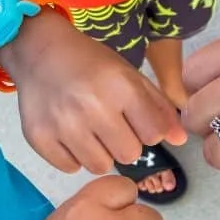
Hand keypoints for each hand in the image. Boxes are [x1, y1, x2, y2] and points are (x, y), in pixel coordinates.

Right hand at [0, 10, 185, 173]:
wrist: (39, 51)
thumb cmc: (91, 64)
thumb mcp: (130, 76)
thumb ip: (158, 108)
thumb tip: (180, 140)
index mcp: (121, 87)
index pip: (154, 134)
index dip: (148, 131)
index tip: (136, 120)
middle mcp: (92, 106)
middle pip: (129, 155)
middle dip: (124, 144)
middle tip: (110, 126)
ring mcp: (63, 124)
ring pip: (100, 166)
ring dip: (100, 153)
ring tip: (90, 130)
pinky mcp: (39, 137)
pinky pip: (71, 168)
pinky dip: (73, 156)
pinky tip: (69, 134)